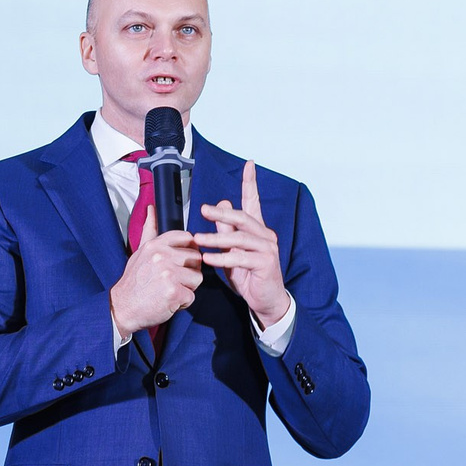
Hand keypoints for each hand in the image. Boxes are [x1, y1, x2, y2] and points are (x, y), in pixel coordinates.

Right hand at [110, 207, 203, 334]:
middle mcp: (162, 256)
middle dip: (188, 272)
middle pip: (196, 259)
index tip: (179, 262)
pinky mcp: (174, 292)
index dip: (189, 251)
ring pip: (197, 278)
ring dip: (187, 288)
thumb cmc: (133, 282)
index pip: (187, 238)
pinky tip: (168, 301)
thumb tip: (151, 209)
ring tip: (169, 291)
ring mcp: (168, 274)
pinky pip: (191, 296)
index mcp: (156, 245)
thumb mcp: (140, 252)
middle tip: (171, 281)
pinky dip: (182, 303)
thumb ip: (150, 231)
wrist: (122, 307)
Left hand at [194, 159, 290, 326]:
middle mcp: (265, 235)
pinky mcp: (266, 263)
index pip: (254, 202)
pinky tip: (209, 259)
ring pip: (240, 237)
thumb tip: (220, 205)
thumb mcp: (231, 252)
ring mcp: (268, 249)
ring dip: (217, 238)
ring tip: (198, 239)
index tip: (249, 165)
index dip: (251, 183)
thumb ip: (226, 231)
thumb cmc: (248, 276)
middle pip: (243, 217)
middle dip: (222, 212)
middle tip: (203, 209)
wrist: (264, 301)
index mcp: (257, 230)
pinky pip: (241, 257)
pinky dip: (223, 257)